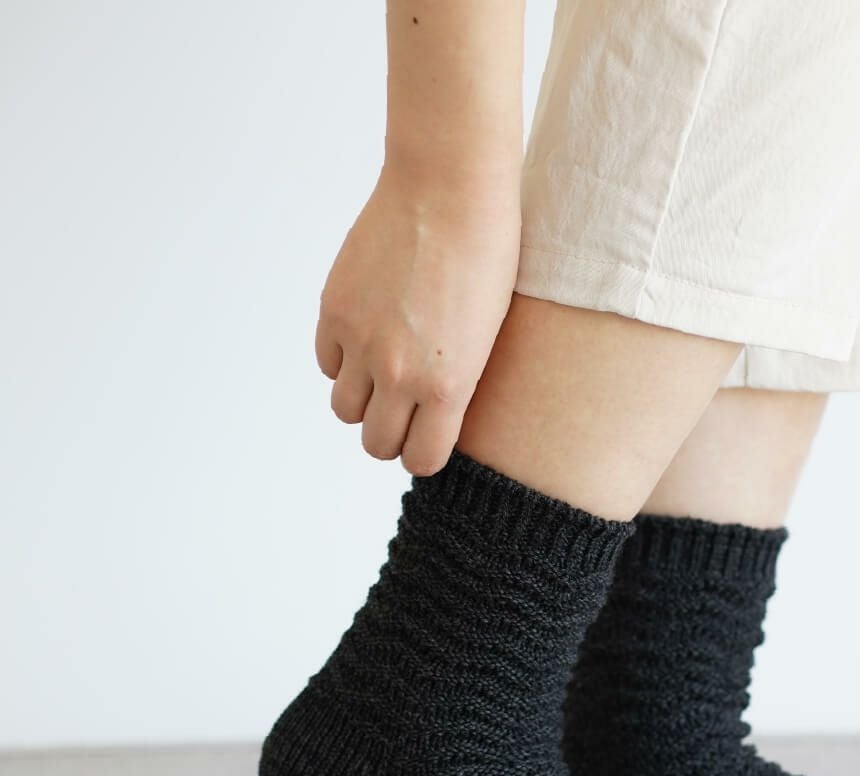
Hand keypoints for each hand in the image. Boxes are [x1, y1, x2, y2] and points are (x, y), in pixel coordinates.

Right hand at [315, 159, 519, 471]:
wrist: (450, 189)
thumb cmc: (489, 258)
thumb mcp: (488, 338)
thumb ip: (454, 385)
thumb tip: (428, 416)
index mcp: (447, 387)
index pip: (420, 460)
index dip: (425, 452)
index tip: (430, 437)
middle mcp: (398, 374)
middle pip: (377, 443)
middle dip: (392, 434)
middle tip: (406, 411)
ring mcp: (361, 342)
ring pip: (344, 410)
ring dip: (363, 401)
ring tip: (385, 374)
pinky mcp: (334, 310)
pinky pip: (327, 363)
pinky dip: (343, 361)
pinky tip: (368, 338)